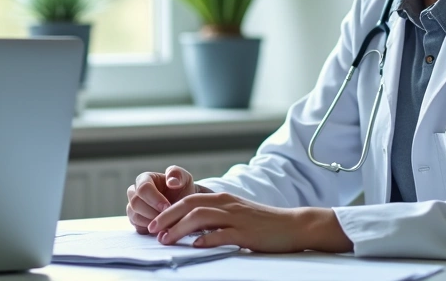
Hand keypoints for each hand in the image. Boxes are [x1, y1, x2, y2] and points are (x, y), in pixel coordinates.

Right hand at [126, 165, 205, 233]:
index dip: (155, 199)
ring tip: (166, 223)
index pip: (143, 188)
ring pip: (134, 215)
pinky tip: (161, 227)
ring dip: (151, 222)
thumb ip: (178, 175)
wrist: (183, 205)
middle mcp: (135, 192)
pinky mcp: (135, 220)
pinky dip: (149, 229)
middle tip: (168, 217)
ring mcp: (133, 207)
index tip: (168, 207)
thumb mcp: (184, 178)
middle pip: (135, 202)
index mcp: (145, 178)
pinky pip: (136, 226)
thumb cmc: (182, 189)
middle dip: (152, 212)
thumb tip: (171, 182)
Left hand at [146, 193, 352, 253]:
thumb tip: (193, 231)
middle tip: (152, 231)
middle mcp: (227, 204)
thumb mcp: (236, 215)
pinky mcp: (246, 233)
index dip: (169, 211)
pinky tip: (196, 246)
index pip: (188, 200)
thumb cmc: (264, 224)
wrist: (294, 225)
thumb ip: (216, 220)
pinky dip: (207, 239)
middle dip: (167, 218)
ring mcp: (236, 218)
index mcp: (223, 199)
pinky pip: (222, 234)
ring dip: (179, 229)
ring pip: (200, 218)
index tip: (154, 223)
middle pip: (189, 205)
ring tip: (166, 239)